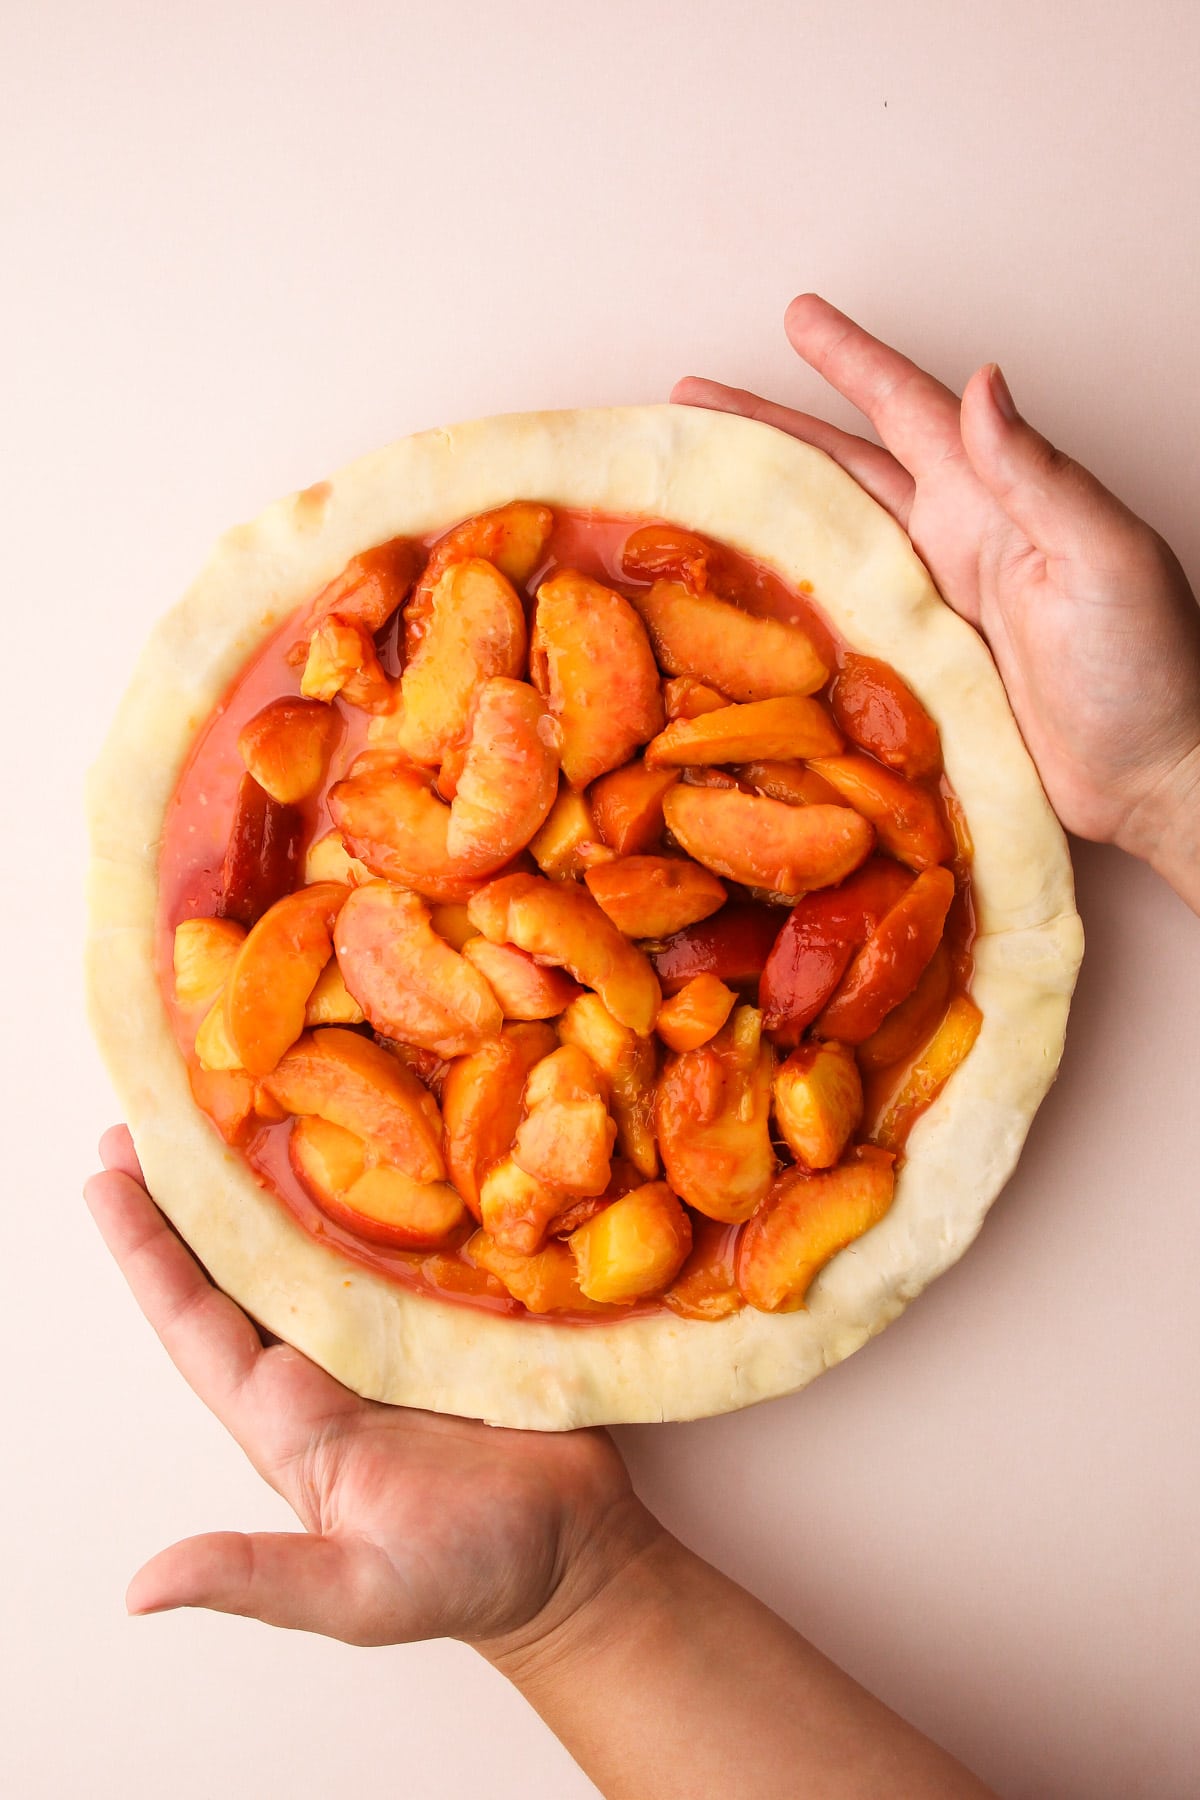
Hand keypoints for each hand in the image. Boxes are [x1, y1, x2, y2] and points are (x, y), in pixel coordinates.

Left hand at [84, 1126, 656, 1647]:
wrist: (578, 1557)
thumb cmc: (467, 1580)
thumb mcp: (355, 1591)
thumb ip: (257, 1578)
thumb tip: (140, 1592)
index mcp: (288, 1413)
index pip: (196, 1318)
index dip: (148, 1249)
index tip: (107, 1174)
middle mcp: (325, 1356)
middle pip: (243, 1255)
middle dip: (195, 1183)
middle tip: (157, 1102)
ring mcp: (390, 1325)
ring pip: (318, 1231)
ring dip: (279, 1165)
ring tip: (242, 1092)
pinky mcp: (454, 1306)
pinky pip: (404, 1231)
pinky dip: (381, 1176)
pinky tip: (373, 1118)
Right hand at [674, 295, 1199, 901]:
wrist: (1151, 776)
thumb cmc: (1149, 666)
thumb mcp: (1104, 554)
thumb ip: (1038, 474)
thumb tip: (981, 386)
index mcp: (992, 501)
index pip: (907, 412)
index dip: (851, 362)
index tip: (800, 317)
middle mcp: (953, 544)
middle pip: (842, 468)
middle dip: (769, 427)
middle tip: (695, 399)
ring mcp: (929, 608)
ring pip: (827, 539)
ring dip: (765, 508)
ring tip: (695, 486)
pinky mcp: (915, 672)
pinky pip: (836, 621)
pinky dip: (785, 601)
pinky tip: (738, 598)